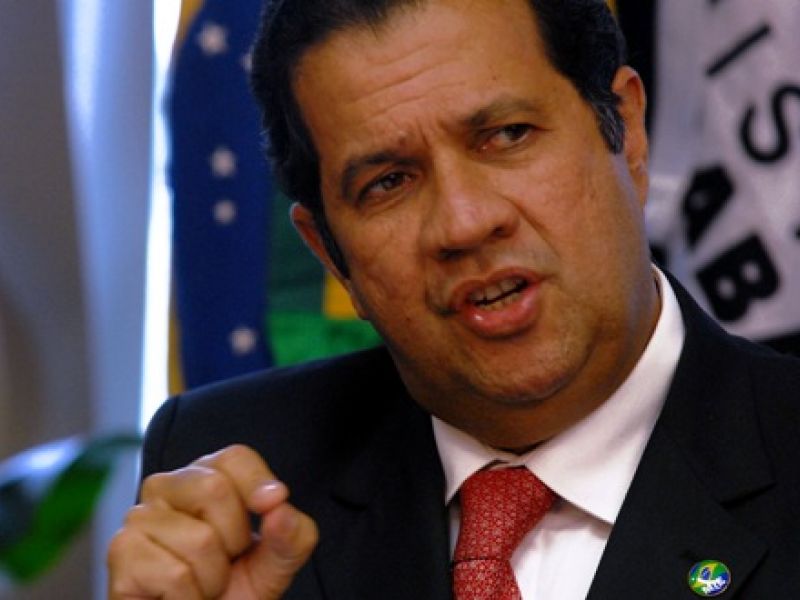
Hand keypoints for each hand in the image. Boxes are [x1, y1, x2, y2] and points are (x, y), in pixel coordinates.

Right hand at [107, 444, 317, 598]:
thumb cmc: (233, 591)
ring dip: (212, 578)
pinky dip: (190, 597)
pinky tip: (178, 598)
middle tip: (224, 562)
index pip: (235, 458)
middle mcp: (167, 487)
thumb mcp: (276, 563)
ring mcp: (138, 518)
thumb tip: (281, 507)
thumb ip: (292, 535)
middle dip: (235, 539)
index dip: (259, 484)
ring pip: (199, 539)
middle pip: (214, 488)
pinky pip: (175, 574)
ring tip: (200, 584)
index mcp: (205, 476)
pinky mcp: (121, 553)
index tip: (272, 508)